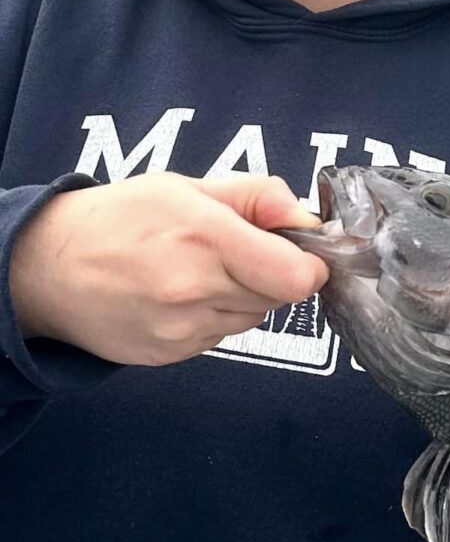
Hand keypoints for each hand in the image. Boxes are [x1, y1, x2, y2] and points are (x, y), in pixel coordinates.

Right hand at [10, 173, 328, 366]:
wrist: (48, 268)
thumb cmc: (119, 219)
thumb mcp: (187, 187)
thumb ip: (256, 197)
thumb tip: (307, 218)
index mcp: (206, 236)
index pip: (297, 276)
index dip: (310, 263)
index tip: (299, 251)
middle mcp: (195, 288)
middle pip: (280, 296)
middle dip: (272, 273)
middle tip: (235, 250)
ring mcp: (182, 328)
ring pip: (252, 317)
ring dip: (243, 296)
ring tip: (199, 270)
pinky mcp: (171, 354)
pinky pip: (221, 335)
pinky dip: (214, 316)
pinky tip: (179, 295)